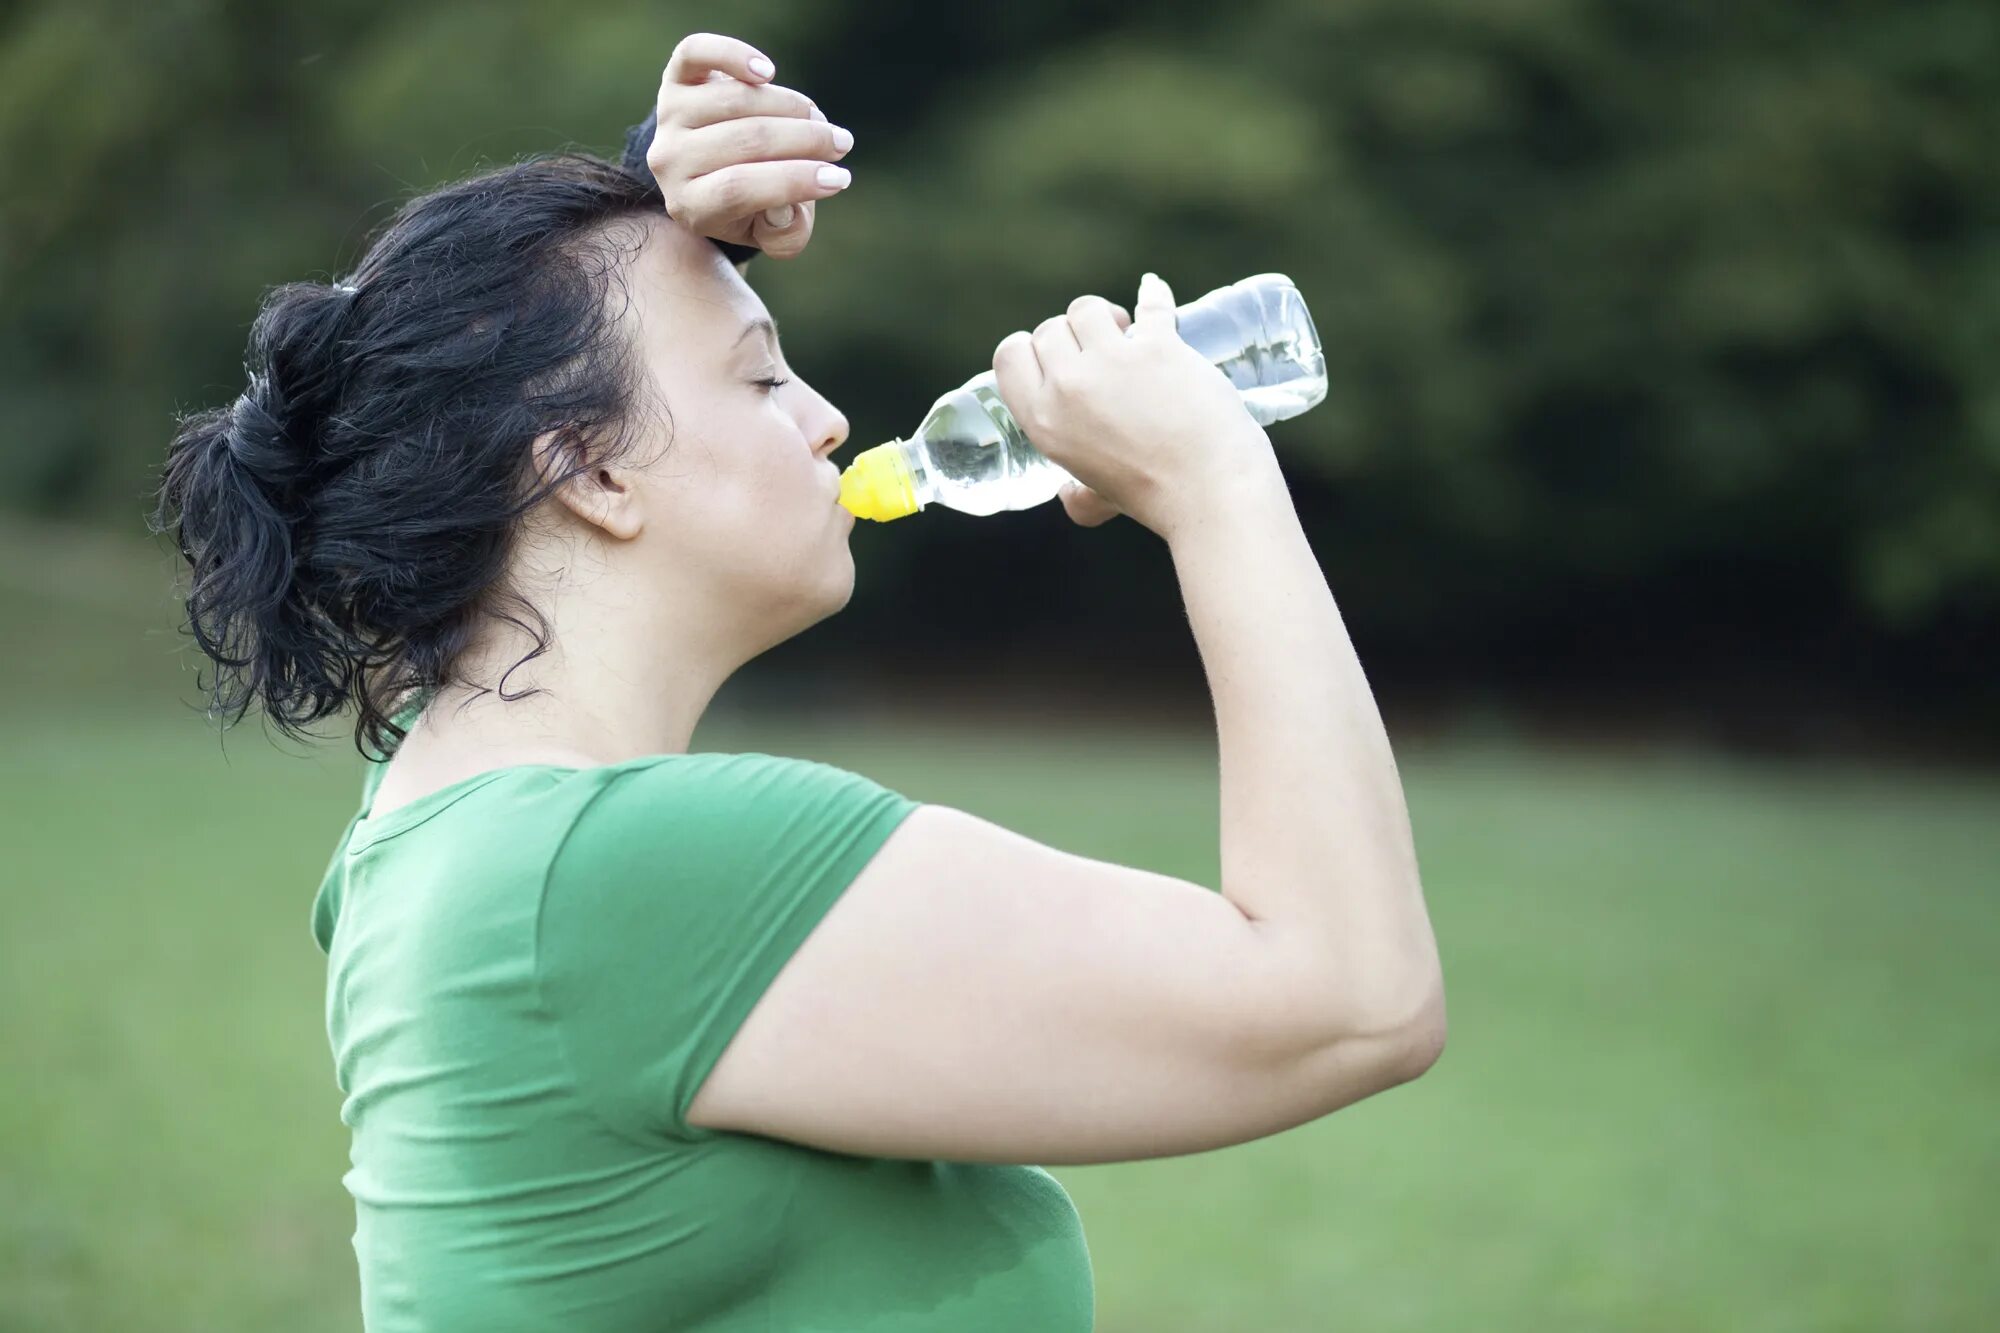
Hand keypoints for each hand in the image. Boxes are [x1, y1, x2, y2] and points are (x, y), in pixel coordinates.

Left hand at [643, 33, 854, 259]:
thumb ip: (784, 236)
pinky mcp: (674, 77)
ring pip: (736, 100)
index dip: (794, 181)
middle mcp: (670, 161)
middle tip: (841, 144)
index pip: (740, 189)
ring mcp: (669, 117)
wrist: (708, 165)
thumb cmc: (749, 200)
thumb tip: (787, 208)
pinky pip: (698, 53)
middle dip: (804, 141)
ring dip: (789, 106)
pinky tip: (768, 72)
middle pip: (745, 141)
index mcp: (690, 206)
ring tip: (817, 119)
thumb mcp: (769, 231)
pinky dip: (735, 56)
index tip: (840, 178)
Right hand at [992, 273, 1274, 540]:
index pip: (1009, 356)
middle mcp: (1069, 386)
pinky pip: (1150, 304)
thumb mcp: (1098, 501)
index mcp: (1043, 421)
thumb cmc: (1156, 499)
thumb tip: (1069, 496)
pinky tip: (1152, 289)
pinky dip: (1153, 294)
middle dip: (1071, 334)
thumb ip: (1078, 497)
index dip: (1028, 349)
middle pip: (1050, 328)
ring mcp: (1112, 361)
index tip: (1052, 355)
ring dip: (1104, 315)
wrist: (1210, 491)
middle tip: (1098, 350)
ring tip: (1125, 331)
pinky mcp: (1159, 345)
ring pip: (1088, 308)